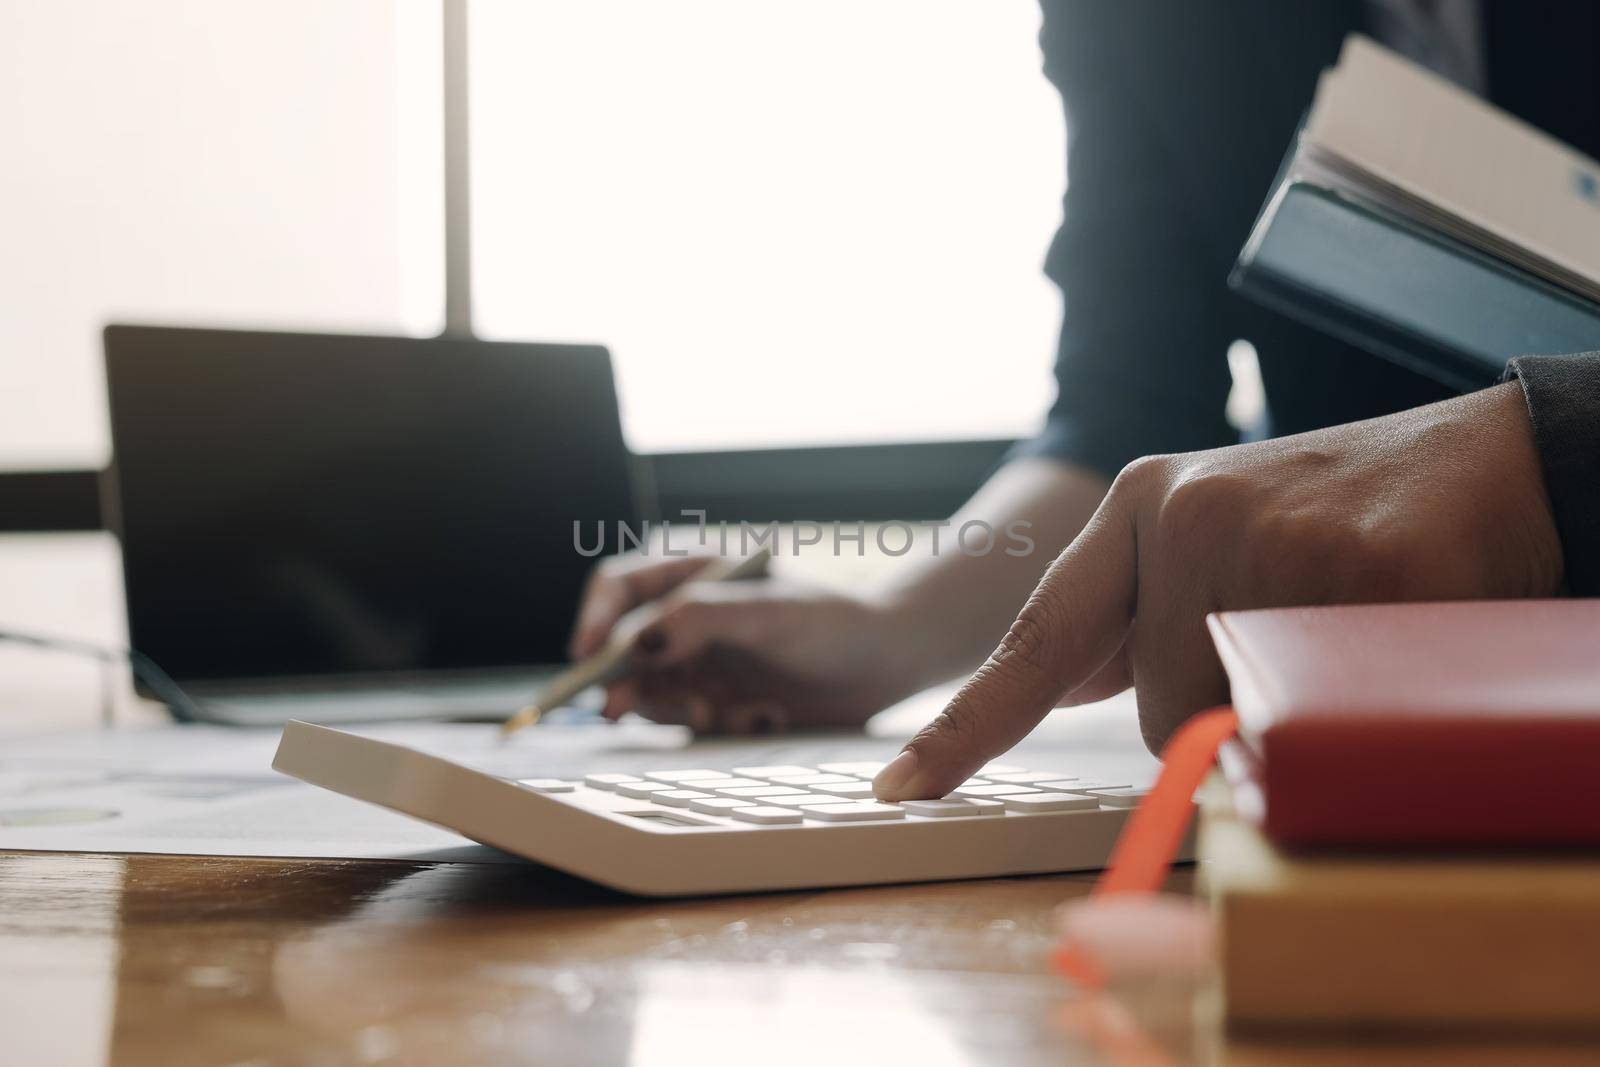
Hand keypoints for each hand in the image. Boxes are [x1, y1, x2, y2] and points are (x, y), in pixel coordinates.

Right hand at [570, 552, 923, 731]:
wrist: (885, 665)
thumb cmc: (834, 622)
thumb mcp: (768, 612)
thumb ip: (700, 619)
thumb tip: (635, 641)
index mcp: (693, 572)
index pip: (618, 588)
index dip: (593, 619)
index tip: (586, 656)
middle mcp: (686, 616)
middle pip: (620, 646)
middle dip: (624, 679)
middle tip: (623, 707)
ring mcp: (698, 659)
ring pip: (648, 690)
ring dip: (674, 708)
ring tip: (720, 712)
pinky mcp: (716, 698)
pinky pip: (687, 719)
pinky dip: (714, 723)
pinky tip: (761, 716)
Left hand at [874, 382, 1562, 799]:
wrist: (1483, 460)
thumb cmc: (1337, 521)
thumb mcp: (1213, 547)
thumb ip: (1137, 620)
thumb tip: (1074, 694)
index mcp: (1139, 509)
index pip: (1035, 637)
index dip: (966, 725)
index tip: (901, 787)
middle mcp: (1182, 512)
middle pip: (1158, 710)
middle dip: (1223, 712)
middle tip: (1291, 639)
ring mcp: (1265, 534)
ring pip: (1235, 718)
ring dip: (1284, 706)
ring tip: (1337, 625)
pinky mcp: (1351, 563)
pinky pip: (1318, 702)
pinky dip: (1351, 694)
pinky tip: (1383, 624)